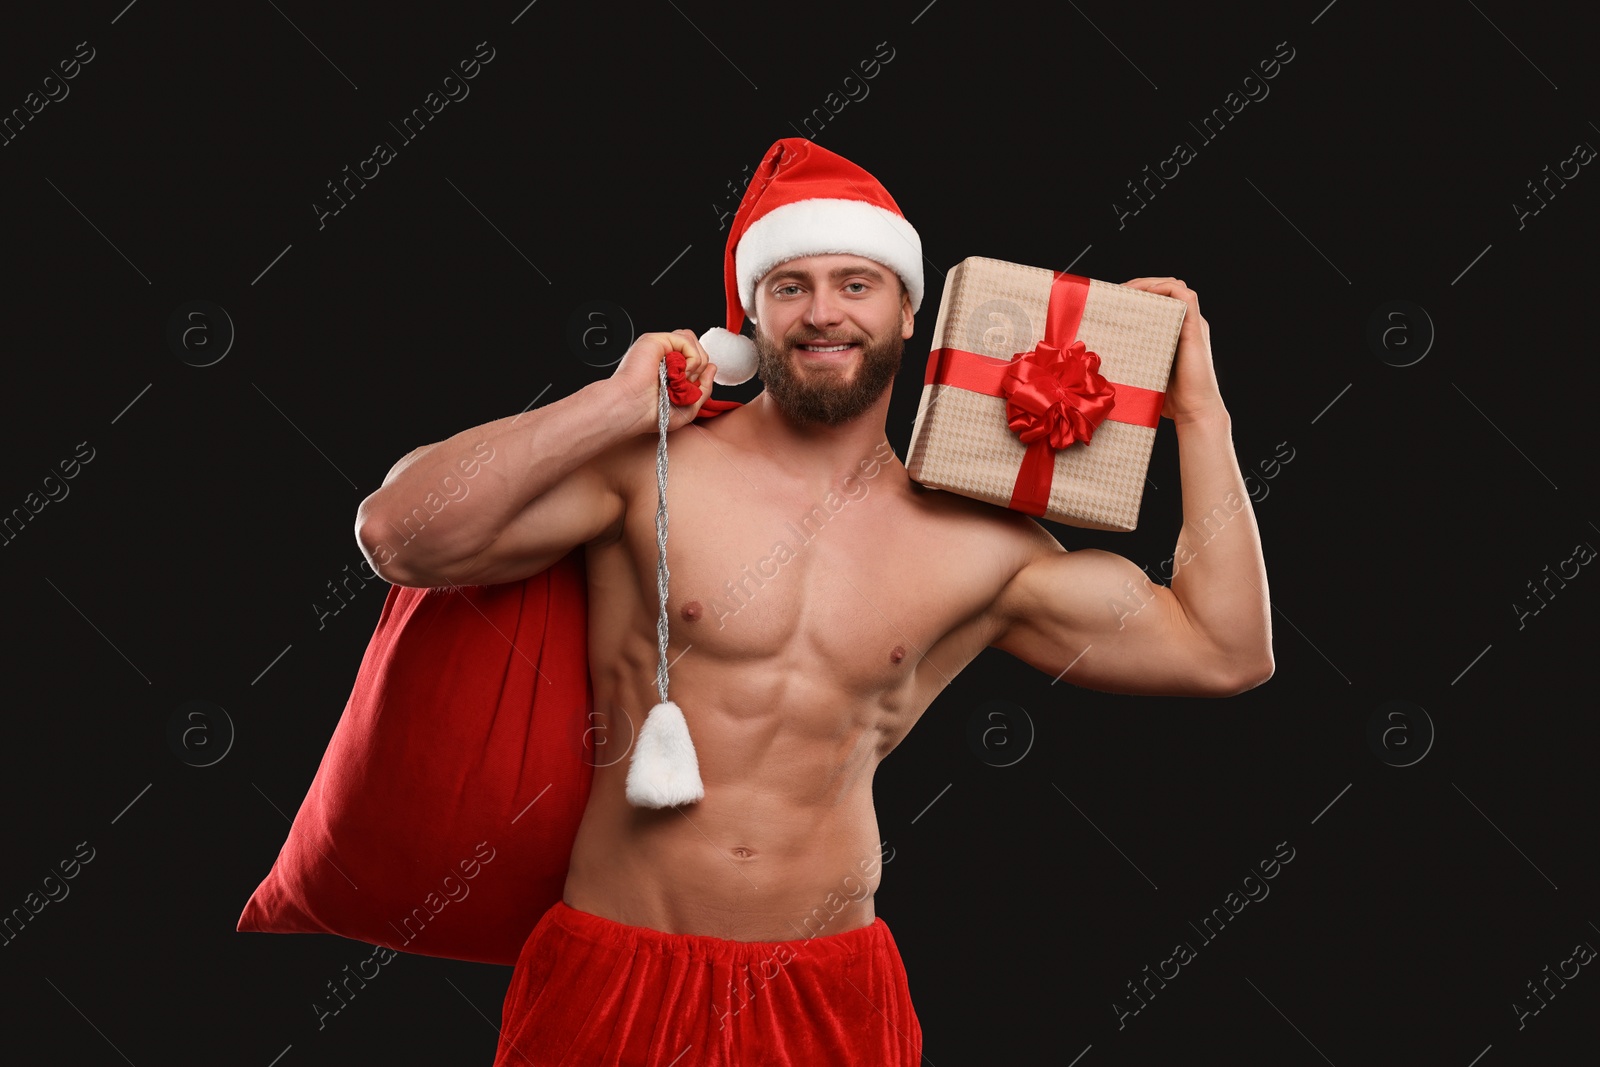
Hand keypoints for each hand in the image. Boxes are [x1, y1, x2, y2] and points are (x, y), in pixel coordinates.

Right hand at [612, 329, 717, 434]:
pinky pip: (687, 340)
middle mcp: (663, 356)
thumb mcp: (689, 406)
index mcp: (668, 369)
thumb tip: (712, 367)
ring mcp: (660, 347)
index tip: (691, 389)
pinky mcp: (656, 340)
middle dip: (700, 367)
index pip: (694, 358)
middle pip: (695, 347)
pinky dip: (691, 359)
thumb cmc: (653, 414)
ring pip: (692, 341)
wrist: (633, 410)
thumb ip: (704, 388)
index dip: (700, 371)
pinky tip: (680, 373)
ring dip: (696, 363)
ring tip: (681, 380)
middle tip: (685, 386)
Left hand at [1119, 278, 1224, 424]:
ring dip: (1149, 284)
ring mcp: (1193, 325)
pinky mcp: (1196, 329)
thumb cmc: (1167, 399)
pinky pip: (1185, 296)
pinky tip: (1144, 295)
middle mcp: (1185, 324)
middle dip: (1139, 286)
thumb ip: (1130, 359)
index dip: (1137, 294)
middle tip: (1115, 292)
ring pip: (1174, 287)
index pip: (1157, 300)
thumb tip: (1096, 359)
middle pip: (1164, 289)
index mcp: (1174, 332)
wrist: (1192, 412)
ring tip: (1126, 290)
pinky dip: (1164, 289)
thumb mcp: (1143, 372)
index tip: (1112, 298)